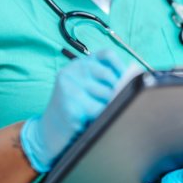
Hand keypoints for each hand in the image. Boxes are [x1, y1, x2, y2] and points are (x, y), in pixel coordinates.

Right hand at [20, 50, 125, 172]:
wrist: (51, 127)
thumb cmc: (74, 106)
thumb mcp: (86, 86)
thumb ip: (103, 80)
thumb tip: (131, 78)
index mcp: (78, 64)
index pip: (106, 55)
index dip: (120, 65)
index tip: (126, 78)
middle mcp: (72, 71)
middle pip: (108, 75)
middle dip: (117, 90)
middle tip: (115, 101)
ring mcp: (69, 88)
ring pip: (107, 94)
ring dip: (110, 105)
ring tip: (99, 111)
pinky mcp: (71, 106)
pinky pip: (100, 110)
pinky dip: (102, 116)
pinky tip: (91, 119)